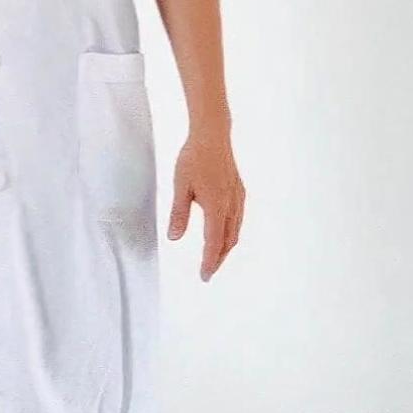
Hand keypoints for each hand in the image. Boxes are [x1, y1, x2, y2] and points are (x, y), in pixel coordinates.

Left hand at [166, 128, 244, 281]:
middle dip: (219, 259)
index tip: (204, 276)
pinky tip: (224, 233)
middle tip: (208, 271)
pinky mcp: (239, 191)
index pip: (213, 243)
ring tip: (215, 257)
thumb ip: (179, 214)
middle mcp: (231, 205)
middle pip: (228, 241)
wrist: (213, 135)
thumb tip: (174, 238)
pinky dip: (231, 233)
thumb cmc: (193, 158)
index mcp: (216, 206)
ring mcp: (237, 198)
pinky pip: (238, 219)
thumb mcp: (180, 186)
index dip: (209, 262)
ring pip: (235, 231)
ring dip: (226, 247)